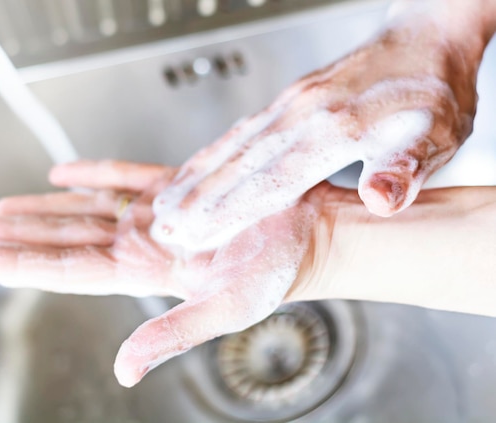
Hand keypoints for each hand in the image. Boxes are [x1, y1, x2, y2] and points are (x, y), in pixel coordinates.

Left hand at [0, 160, 336, 386]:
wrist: (309, 235)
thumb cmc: (276, 273)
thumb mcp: (225, 309)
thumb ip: (172, 335)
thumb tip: (125, 369)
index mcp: (147, 271)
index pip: (72, 269)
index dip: (24, 264)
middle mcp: (144, 244)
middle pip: (69, 238)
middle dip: (21, 235)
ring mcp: (158, 215)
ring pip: (87, 209)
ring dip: (45, 207)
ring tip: (3, 207)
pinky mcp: (177, 188)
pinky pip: (125, 177)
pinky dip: (93, 173)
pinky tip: (63, 174)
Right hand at [150, 5, 484, 250]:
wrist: (425, 39)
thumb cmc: (432, 91)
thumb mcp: (435, 134)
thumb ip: (404, 167)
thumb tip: (382, 198)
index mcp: (336, 130)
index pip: (272, 181)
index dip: (230, 211)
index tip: (196, 233)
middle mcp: (304, 115)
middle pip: (239, 164)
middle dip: (198, 198)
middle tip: (163, 225)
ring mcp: (292, 105)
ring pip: (234, 146)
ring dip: (198, 175)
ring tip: (167, 201)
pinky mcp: (290, 100)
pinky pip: (243, 131)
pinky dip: (215, 153)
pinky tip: (200, 166)